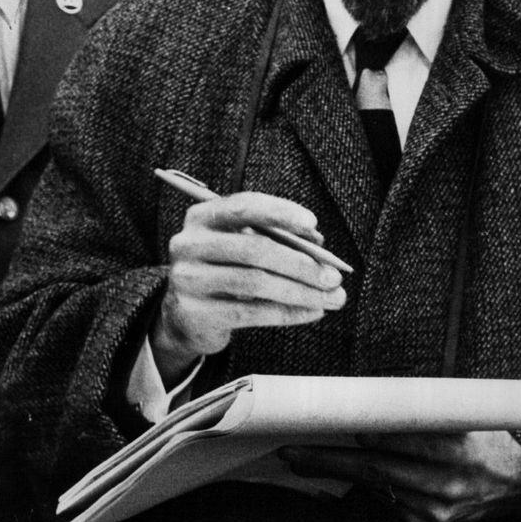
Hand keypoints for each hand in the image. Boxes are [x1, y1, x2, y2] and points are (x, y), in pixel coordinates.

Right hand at [152, 192, 345, 381]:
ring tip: (332, 298)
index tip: (313, 224)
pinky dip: (288, 312)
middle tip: (334, 276)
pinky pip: (251, 313)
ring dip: (301, 291)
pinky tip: (311, 312)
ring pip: (255, 281)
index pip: (243, 206)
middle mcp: (188, 244)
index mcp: (201, 218)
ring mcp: (188, 279)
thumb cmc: (226, 270)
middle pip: (253, 248)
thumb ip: (272, 239)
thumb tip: (317, 242)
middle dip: (300, 263)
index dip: (279, 212)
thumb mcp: (240, 247)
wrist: (187, 314)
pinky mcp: (195, 313)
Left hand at [280, 430, 520, 521]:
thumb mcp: (455, 419)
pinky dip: (365, 484)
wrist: (515, 482)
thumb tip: (361, 400)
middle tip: (292, 452)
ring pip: (375, 487)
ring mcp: (434, 509)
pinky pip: (385, 500)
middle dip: (328, 461)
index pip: (402, 444)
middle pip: (376, 471)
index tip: (334, 428)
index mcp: (455, 451)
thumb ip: (414, 413)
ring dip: (335, 473)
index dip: (368, 436)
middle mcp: (445, 484)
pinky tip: (346, 473)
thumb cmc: (477, 437)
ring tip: (302, 460)